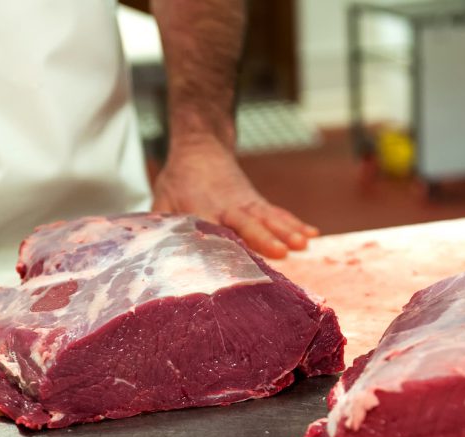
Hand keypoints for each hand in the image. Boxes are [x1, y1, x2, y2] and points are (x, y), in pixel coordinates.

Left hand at [151, 137, 318, 257]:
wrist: (201, 146)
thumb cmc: (178, 179)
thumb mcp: (161, 199)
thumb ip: (160, 226)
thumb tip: (152, 254)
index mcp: (200, 208)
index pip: (212, 230)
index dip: (223, 246)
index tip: (233, 264)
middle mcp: (227, 207)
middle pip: (248, 224)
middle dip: (265, 238)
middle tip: (282, 251)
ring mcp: (246, 204)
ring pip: (268, 218)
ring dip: (287, 231)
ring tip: (303, 244)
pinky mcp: (257, 202)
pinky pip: (278, 213)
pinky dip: (295, 224)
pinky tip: (312, 235)